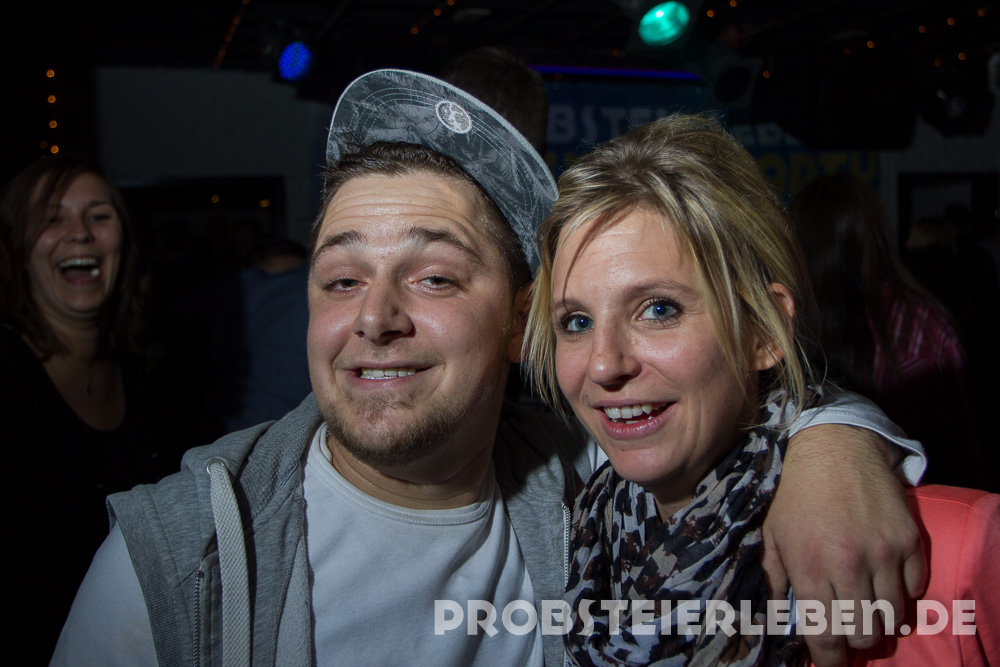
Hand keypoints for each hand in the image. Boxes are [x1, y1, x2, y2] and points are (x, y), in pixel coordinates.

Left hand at [762, 424, 926, 666]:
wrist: (834, 447)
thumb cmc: (796, 493)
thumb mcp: (772, 534)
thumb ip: (773, 578)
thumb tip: (776, 617)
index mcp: (810, 566)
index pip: (825, 635)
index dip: (829, 659)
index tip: (830, 662)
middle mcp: (848, 565)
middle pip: (863, 633)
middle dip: (855, 639)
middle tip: (848, 629)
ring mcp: (883, 553)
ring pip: (892, 617)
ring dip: (880, 621)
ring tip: (867, 610)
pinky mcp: (909, 540)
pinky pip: (915, 589)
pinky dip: (903, 594)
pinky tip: (886, 582)